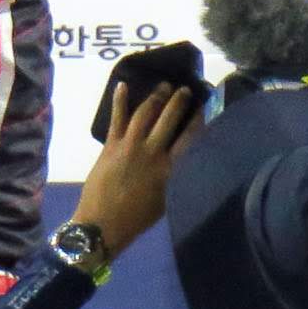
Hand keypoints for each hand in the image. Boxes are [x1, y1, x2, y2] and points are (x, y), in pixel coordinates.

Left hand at [74, 81, 205, 258]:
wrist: (103, 224)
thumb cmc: (138, 218)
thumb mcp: (167, 198)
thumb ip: (175, 175)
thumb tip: (184, 157)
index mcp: (170, 169)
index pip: (190, 137)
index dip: (198, 119)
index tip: (204, 106)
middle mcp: (152, 152)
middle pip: (169, 119)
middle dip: (179, 101)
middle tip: (185, 89)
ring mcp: (130, 146)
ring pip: (145, 113)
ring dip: (155, 97)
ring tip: (164, 86)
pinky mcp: (111, 145)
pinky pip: (117, 118)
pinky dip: (119, 100)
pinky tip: (122, 85)